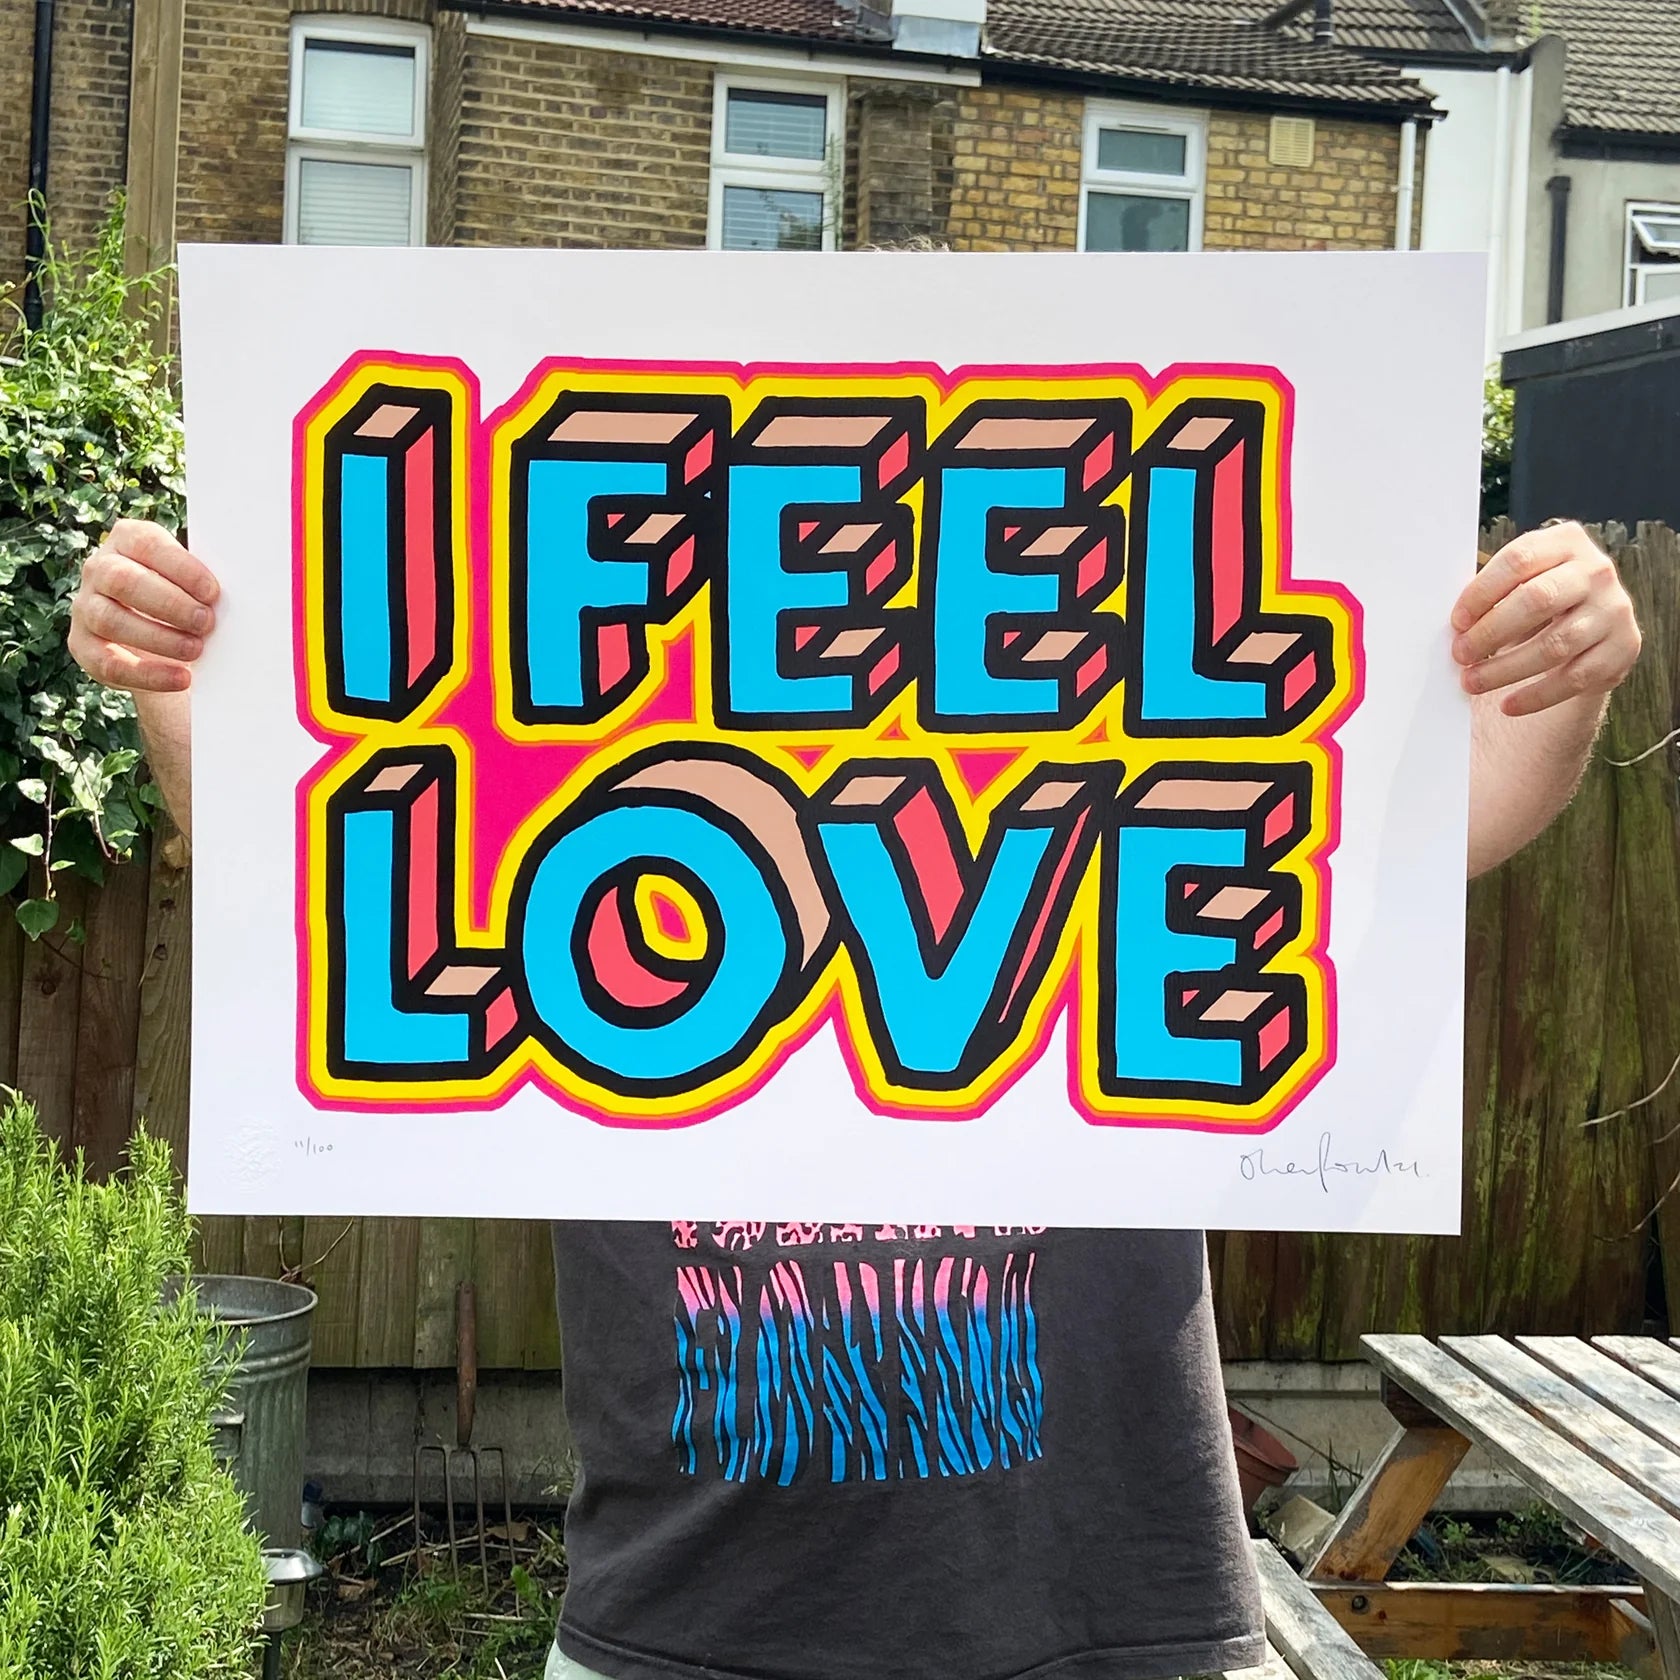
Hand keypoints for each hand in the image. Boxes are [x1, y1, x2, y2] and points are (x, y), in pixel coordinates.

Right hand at [68, 519, 219, 693]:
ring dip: (159, 637)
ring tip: (196, 649)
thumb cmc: (187, 601)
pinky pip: (109, 662)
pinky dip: (148, 674)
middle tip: (206, 623)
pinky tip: (181, 678)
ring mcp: (86, 606)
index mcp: (128, 541)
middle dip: (169, 604)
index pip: (147, 544)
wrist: (162, 642)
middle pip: (123, 580)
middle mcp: (99, 569)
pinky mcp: (82, 644)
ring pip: (111, 619)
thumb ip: (204, 585)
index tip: (213, 593)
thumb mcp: (193, 585)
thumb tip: (246, 592)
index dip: (181, 568)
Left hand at [1451, 521, 1640, 715]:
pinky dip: (1536, 695)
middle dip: (1491, 631)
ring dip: (1506, 668)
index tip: (1456, 622)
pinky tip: (1508, 705)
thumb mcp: (1520, 586)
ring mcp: (1614, 609)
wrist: (1588, 634)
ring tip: (1472, 682)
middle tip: (1460, 654)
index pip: (1519, 559)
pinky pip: (1575, 677)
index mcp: (1565, 543)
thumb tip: (1454, 627)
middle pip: (1539, 599)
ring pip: (1555, 644)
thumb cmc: (1536, 606)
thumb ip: (1493, 595)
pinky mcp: (1624, 647)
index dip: (1482, 592)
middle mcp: (1596, 571)